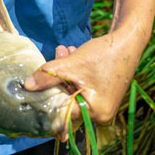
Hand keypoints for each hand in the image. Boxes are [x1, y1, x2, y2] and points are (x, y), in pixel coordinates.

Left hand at [25, 33, 140, 127]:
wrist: (128, 40)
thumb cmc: (103, 55)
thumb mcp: (70, 65)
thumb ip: (47, 77)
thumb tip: (27, 86)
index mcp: (96, 112)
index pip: (63, 112)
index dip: (47, 99)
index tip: (35, 88)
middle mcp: (101, 113)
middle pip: (68, 99)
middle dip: (58, 78)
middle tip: (54, 56)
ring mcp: (103, 103)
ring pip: (74, 89)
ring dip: (66, 71)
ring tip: (63, 50)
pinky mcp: (103, 92)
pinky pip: (82, 85)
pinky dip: (75, 71)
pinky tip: (72, 53)